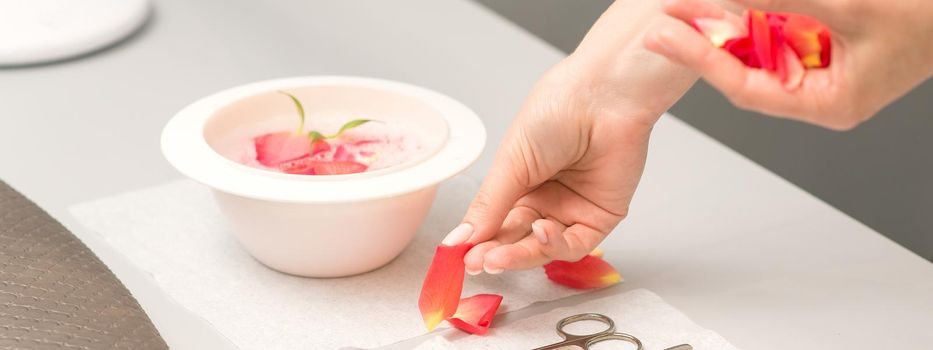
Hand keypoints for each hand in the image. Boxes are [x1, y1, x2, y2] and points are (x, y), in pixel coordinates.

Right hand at [440, 0, 700, 273]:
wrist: (603, 96)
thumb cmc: (557, 111)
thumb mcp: (511, 161)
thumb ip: (487, 206)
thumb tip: (457, 240)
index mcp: (520, 182)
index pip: (496, 222)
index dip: (478, 241)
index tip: (458, 256)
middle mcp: (547, 199)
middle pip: (517, 239)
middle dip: (496, 253)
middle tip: (476, 263)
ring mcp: (573, 210)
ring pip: (543, 248)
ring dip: (520, 254)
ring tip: (498, 256)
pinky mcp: (601, 217)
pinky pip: (575, 245)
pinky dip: (555, 244)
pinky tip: (540, 231)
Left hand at [644, 0, 932, 129]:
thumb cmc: (928, 14)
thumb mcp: (848, 4)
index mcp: (828, 103)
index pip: (744, 86)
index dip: (699, 58)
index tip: (664, 35)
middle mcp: (820, 92)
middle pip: (745, 69)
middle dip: (704, 40)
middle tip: (667, 15)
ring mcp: (823, 68)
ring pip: (759, 49)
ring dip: (725, 25)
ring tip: (687, 8)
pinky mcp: (826, 43)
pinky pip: (779, 32)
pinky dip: (755, 16)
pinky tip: (726, 6)